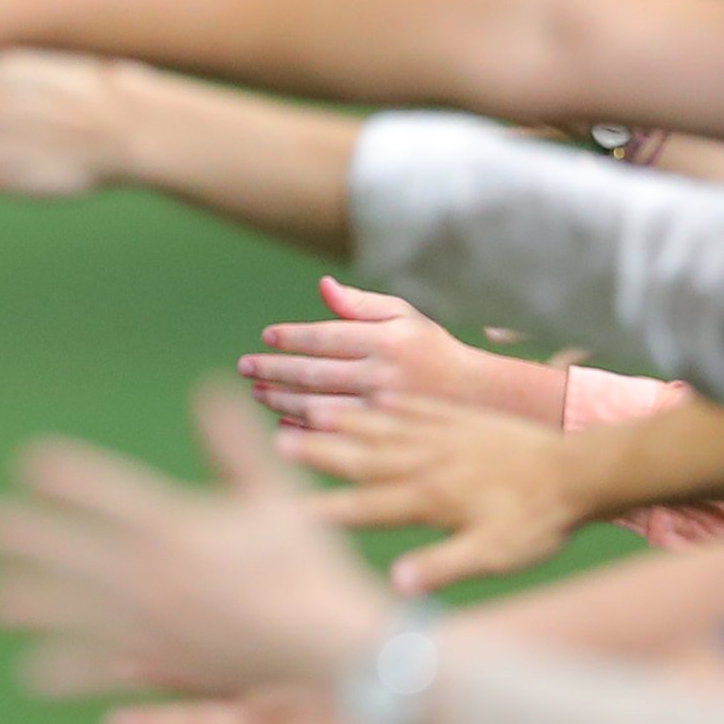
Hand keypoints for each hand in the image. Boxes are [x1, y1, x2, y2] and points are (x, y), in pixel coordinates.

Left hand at [0, 379, 390, 704]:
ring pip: (64, 610)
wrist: (335, 650)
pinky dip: (61, 670)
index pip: (100, 488)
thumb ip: (235, 445)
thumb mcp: (277, 496)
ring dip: (22, 601)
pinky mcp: (158, 667)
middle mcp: (150, 572)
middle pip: (63, 547)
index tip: (30, 463)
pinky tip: (35, 670)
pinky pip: (95, 669)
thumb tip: (211, 388)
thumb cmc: (310, 570)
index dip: (60, 473)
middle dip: (18, 533)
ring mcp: (148, 623)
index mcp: (174, 523)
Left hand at [238, 277, 561, 428]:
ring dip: (281, 399)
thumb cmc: (434, 352)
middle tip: (246, 367)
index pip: (325, 336)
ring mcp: (380, 409)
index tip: (267, 337)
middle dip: (274, 370)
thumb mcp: (406, 318)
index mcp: (386, 340)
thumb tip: (322, 287)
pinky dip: (304, 428)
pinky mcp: (381, 436)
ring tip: (258, 392)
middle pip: (314, 372)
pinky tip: (283, 421)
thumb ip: (363, 304)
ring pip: (317, 404)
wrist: (477, 400)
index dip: (292, 337)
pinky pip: (333, 433)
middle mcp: (382, 373)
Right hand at [281, 396, 591, 595]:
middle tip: (277, 443)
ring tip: (308, 410)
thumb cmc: (537, 521)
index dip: (321, 510)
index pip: (364, 507)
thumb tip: (396, 585)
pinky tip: (376, 392)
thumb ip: (443, 565)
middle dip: (318, 452)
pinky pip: (419, 406)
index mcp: (430, 498)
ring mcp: (445, 436)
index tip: (282, 512)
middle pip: (362, 457)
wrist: (580, 472)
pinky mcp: (465, 421)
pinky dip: (393, 400)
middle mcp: (429, 461)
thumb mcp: (493, 555)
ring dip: (345, 420)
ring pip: (384, 426)